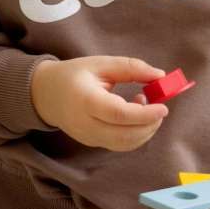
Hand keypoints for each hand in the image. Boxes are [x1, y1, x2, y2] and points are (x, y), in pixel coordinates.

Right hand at [30, 56, 168, 150]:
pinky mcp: (92, 143)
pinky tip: (134, 116)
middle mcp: (85, 124)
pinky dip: (136, 134)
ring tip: (143, 106)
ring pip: (125, 144)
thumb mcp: (101, 63)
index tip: (163, 106)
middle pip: (124, 135)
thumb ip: (131, 67)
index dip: (145, 114)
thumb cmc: (75, 75)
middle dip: (150, 125)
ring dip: (145, 130)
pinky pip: (120, 145)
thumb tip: (160, 75)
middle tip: (159, 107)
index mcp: (86, 100)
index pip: (119, 114)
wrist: (46, 94)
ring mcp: (88, 137)